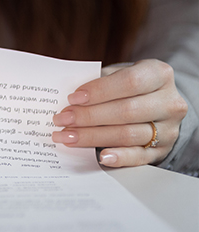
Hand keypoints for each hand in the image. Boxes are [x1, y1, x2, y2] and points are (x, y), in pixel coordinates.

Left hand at [51, 59, 187, 166]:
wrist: (156, 104)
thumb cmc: (129, 86)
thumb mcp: (118, 74)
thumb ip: (98, 81)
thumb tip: (70, 97)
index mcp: (159, 75)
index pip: (130, 82)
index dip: (100, 90)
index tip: (73, 98)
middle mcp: (169, 103)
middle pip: (127, 111)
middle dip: (89, 116)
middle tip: (62, 119)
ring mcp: (168, 129)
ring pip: (128, 135)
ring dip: (93, 136)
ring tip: (67, 136)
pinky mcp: (162, 151)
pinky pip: (139, 157)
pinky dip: (118, 157)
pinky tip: (100, 156)